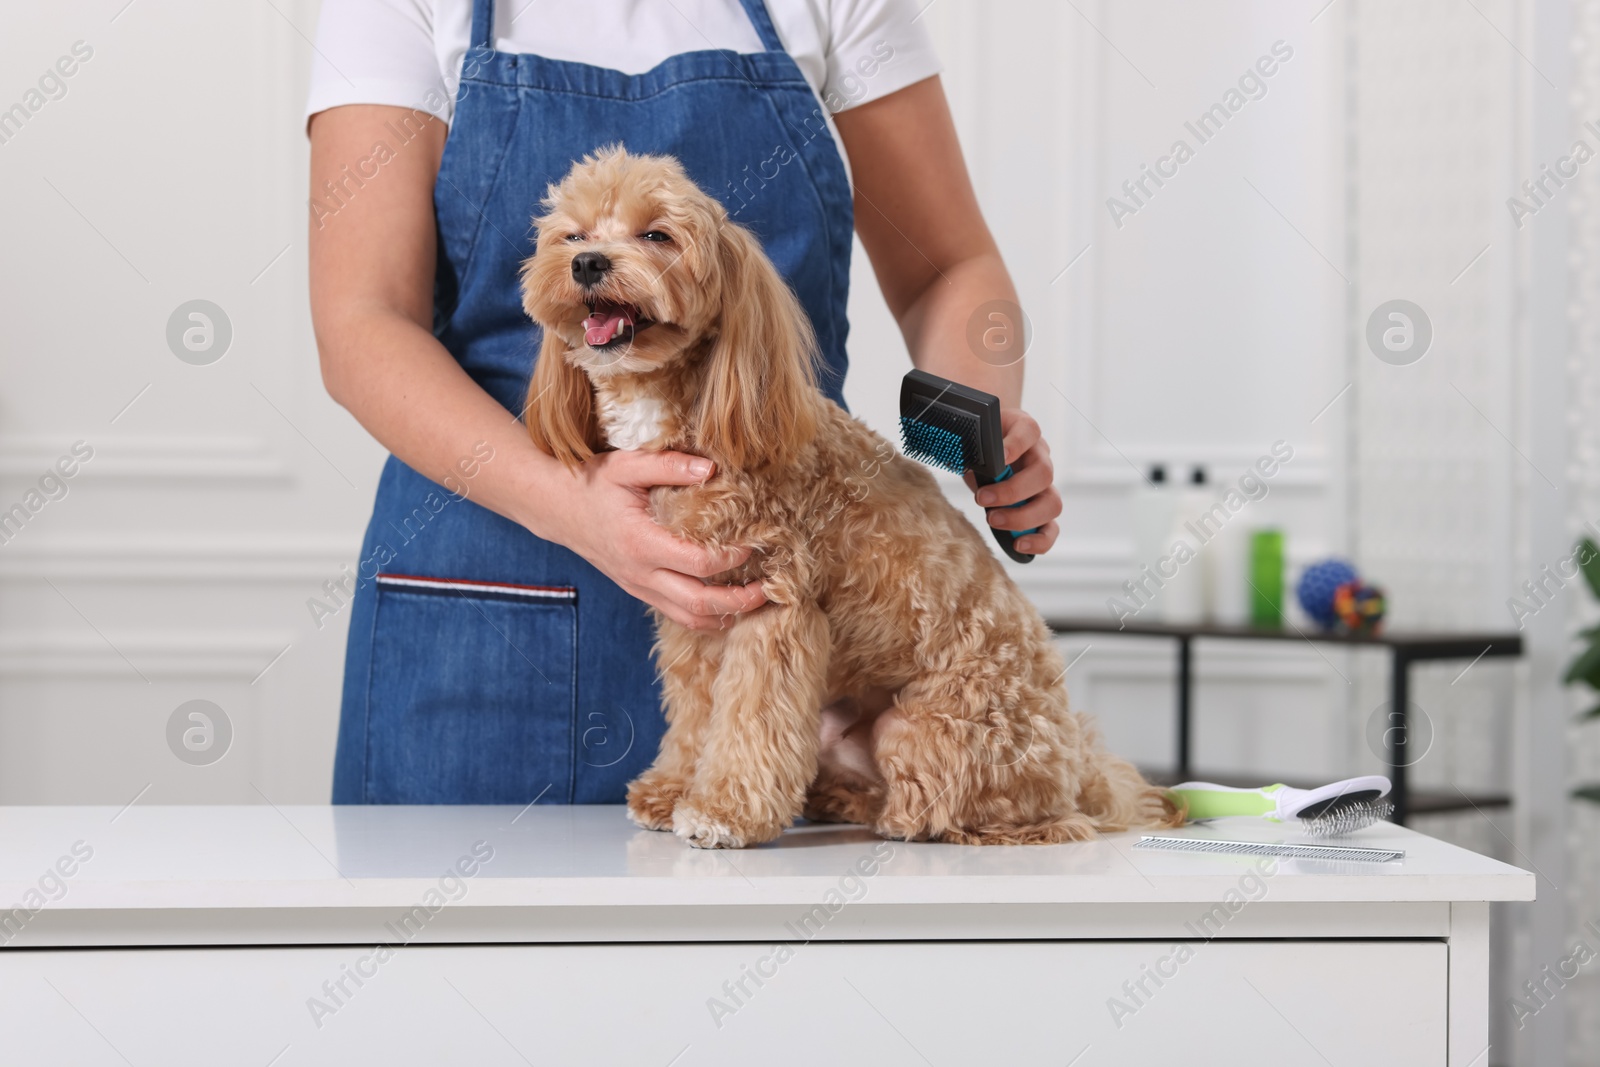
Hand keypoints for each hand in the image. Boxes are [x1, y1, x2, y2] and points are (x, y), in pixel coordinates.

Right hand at [537, 449, 767, 630]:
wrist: (556, 509)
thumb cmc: (592, 483)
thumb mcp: (626, 465)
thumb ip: (669, 466)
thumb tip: (712, 467)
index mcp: (641, 543)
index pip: (697, 563)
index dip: (732, 557)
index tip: (755, 542)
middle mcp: (641, 574)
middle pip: (700, 604)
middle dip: (740, 601)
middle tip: (771, 589)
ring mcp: (640, 587)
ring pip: (690, 619)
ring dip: (727, 616)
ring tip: (757, 602)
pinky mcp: (640, 591)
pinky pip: (678, 615)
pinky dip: (707, 617)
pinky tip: (729, 605)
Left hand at [963, 408, 1060, 555]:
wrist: (989, 447)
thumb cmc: (981, 443)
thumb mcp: (972, 438)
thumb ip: (968, 446)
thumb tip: (961, 463)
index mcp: (1024, 430)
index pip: (1029, 431)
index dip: (1017, 445)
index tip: (999, 458)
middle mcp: (1040, 457)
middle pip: (1044, 473)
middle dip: (1012, 491)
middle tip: (981, 499)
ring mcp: (1045, 484)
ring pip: (1052, 503)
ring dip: (1023, 517)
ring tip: (993, 520)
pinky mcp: (1041, 508)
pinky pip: (1051, 528)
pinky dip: (1039, 541)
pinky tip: (1018, 545)